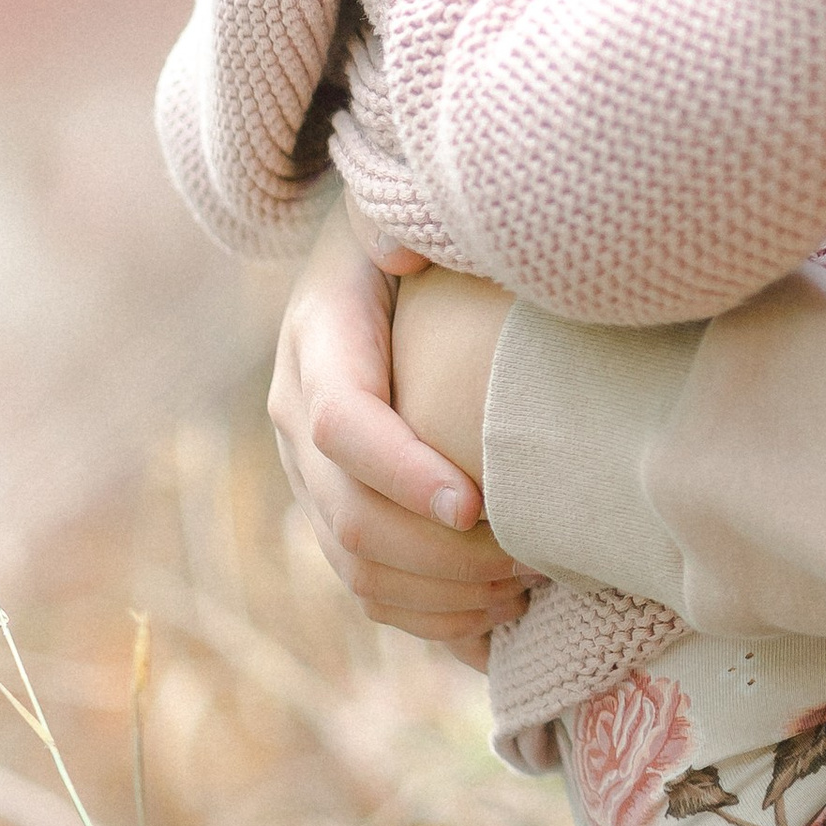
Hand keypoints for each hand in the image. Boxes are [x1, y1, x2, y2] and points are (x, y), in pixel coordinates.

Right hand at [268, 208, 529, 659]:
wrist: (368, 257)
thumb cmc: (408, 230)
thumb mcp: (396, 204)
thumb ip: (401, 219)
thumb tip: (402, 256)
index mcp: (316, 345)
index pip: (342, 426)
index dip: (402, 472)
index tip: (475, 504)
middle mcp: (297, 422)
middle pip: (350, 518)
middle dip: (440, 555)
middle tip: (528, 563)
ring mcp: (311, 476)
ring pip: (356, 570)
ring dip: (440, 597)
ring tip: (523, 593)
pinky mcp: (337, 510)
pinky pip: (368, 590)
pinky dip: (431, 618)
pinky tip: (498, 621)